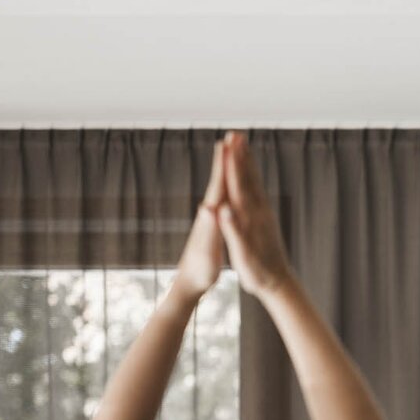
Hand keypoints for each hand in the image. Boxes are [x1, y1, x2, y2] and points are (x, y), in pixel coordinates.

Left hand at [171, 137, 227, 303]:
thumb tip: (209, 208)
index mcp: (210, 217)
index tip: (229, 143)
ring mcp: (209, 218)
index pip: (219, 185)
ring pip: (220, 187)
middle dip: (225, 159)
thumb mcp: (206, 252)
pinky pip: (223, 199)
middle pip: (218, 180)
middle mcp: (208, 213)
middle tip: (231, 136)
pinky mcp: (212, 224)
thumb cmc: (200, 271)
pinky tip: (230, 183)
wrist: (188, 283)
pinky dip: (228, 186)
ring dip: (226, 169)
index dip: (224, 164)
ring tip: (231, 152)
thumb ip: (208, 230)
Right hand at [215, 130, 292, 299]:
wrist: (278, 283)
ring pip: (254, 183)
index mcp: (249, 219)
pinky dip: (253, 178)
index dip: (232, 165)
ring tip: (243, 145)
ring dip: (248, 163)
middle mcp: (259, 213)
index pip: (238, 186)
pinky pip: (258, 193)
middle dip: (241, 156)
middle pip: (248, 179)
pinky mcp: (266, 220)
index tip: (227, 145)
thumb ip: (233, 231)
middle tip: (235, 134)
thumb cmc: (257, 273)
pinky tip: (252, 173)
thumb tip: (224, 210)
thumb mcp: (242, 255)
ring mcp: (264, 215)